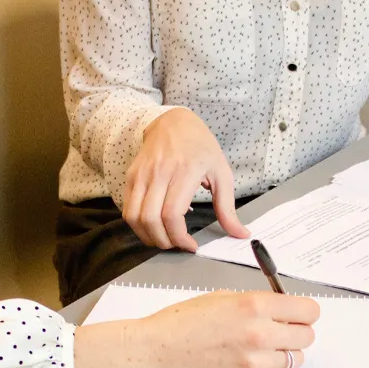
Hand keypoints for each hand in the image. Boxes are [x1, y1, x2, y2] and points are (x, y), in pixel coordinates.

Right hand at [72, 292, 319, 367]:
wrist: (156, 353)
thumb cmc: (182, 322)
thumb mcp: (222, 298)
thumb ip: (257, 303)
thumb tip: (283, 310)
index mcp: (254, 306)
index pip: (309, 311)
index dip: (304, 312)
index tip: (298, 315)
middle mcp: (260, 334)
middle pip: (307, 337)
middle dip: (295, 332)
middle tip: (279, 332)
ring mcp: (255, 364)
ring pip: (294, 360)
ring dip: (281, 354)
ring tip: (257, 349)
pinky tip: (243, 363)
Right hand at [124, 108, 248, 251]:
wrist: (174, 122)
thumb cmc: (201, 147)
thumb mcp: (222, 173)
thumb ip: (228, 208)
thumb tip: (240, 234)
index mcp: (185, 171)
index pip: (172, 214)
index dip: (179, 237)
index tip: (190, 245)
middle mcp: (159, 172)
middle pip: (150, 219)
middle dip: (163, 241)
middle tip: (177, 245)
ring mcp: (142, 174)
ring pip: (134, 217)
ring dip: (147, 236)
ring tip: (164, 239)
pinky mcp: (131, 176)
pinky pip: (127, 208)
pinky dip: (138, 224)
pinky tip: (153, 226)